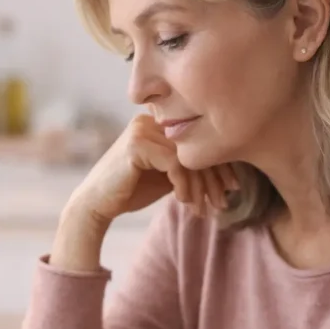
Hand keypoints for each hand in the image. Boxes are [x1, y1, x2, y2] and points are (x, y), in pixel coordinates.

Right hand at [69, 115, 238, 224]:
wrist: (97, 204)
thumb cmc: (131, 190)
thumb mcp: (167, 174)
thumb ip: (188, 165)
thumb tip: (226, 170)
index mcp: (157, 122)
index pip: (198, 139)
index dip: (220, 164)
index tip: (232, 188)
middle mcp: (150, 119)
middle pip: (196, 146)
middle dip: (214, 179)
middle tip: (223, 203)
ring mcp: (142, 129)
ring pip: (188, 157)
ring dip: (200, 187)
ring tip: (204, 209)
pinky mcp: (137, 144)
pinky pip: (175, 164)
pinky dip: (184, 186)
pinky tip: (183, 201)